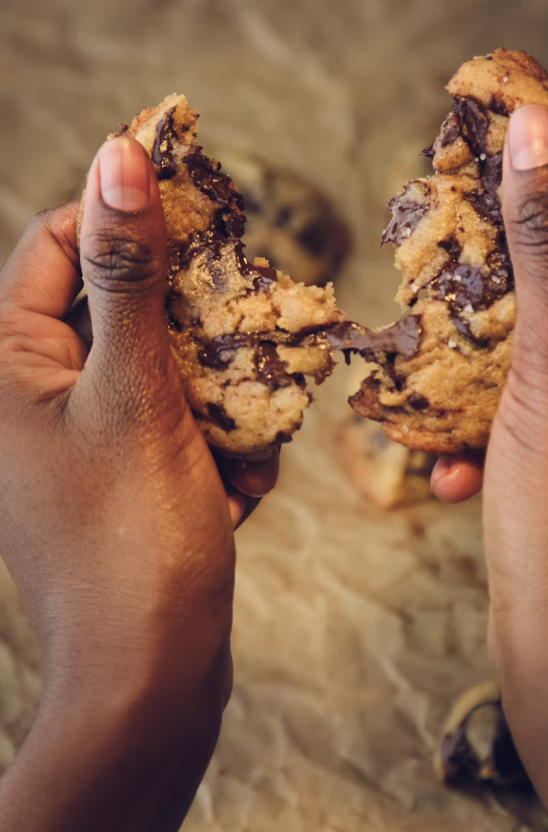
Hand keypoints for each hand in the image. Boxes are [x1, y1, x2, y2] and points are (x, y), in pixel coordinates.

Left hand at [0, 134, 276, 831]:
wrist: (151, 680)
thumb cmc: (133, 537)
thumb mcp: (135, 392)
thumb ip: (129, 272)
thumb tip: (120, 151)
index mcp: (8, 361)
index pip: (60, 239)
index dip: (131, 217)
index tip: (209, 214)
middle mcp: (35, 390)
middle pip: (123, 299)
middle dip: (194, 323)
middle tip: (240, 347)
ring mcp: (82, 433)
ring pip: (167, 359)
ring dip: (217, 390)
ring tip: (232, 444)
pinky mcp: (125, 468)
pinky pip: (181, 416)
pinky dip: (217, 438)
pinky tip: (230, 487)